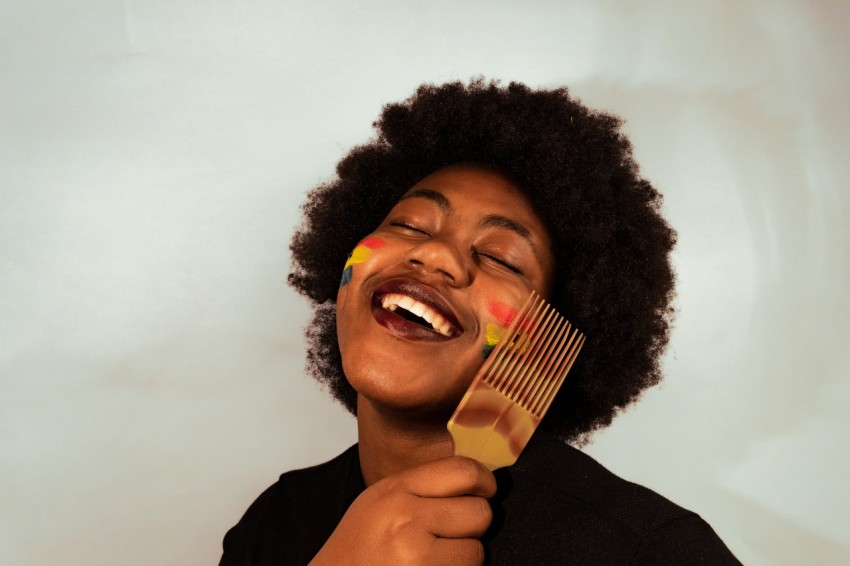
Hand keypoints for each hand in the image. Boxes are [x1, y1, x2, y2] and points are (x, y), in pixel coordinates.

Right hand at [310, 456, 496, 564]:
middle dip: (474, 526)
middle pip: (479, 512)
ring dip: (465, 556)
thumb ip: (422, 488)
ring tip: (437, 557)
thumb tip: (475, 480)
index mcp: (396, 489)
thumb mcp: (381, 501)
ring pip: (476, 550)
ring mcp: (415, 555)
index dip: (484, 482)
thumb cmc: (357, 547)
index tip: (485, 490)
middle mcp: (406, 518)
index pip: (464, 471)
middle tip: (455, 533)